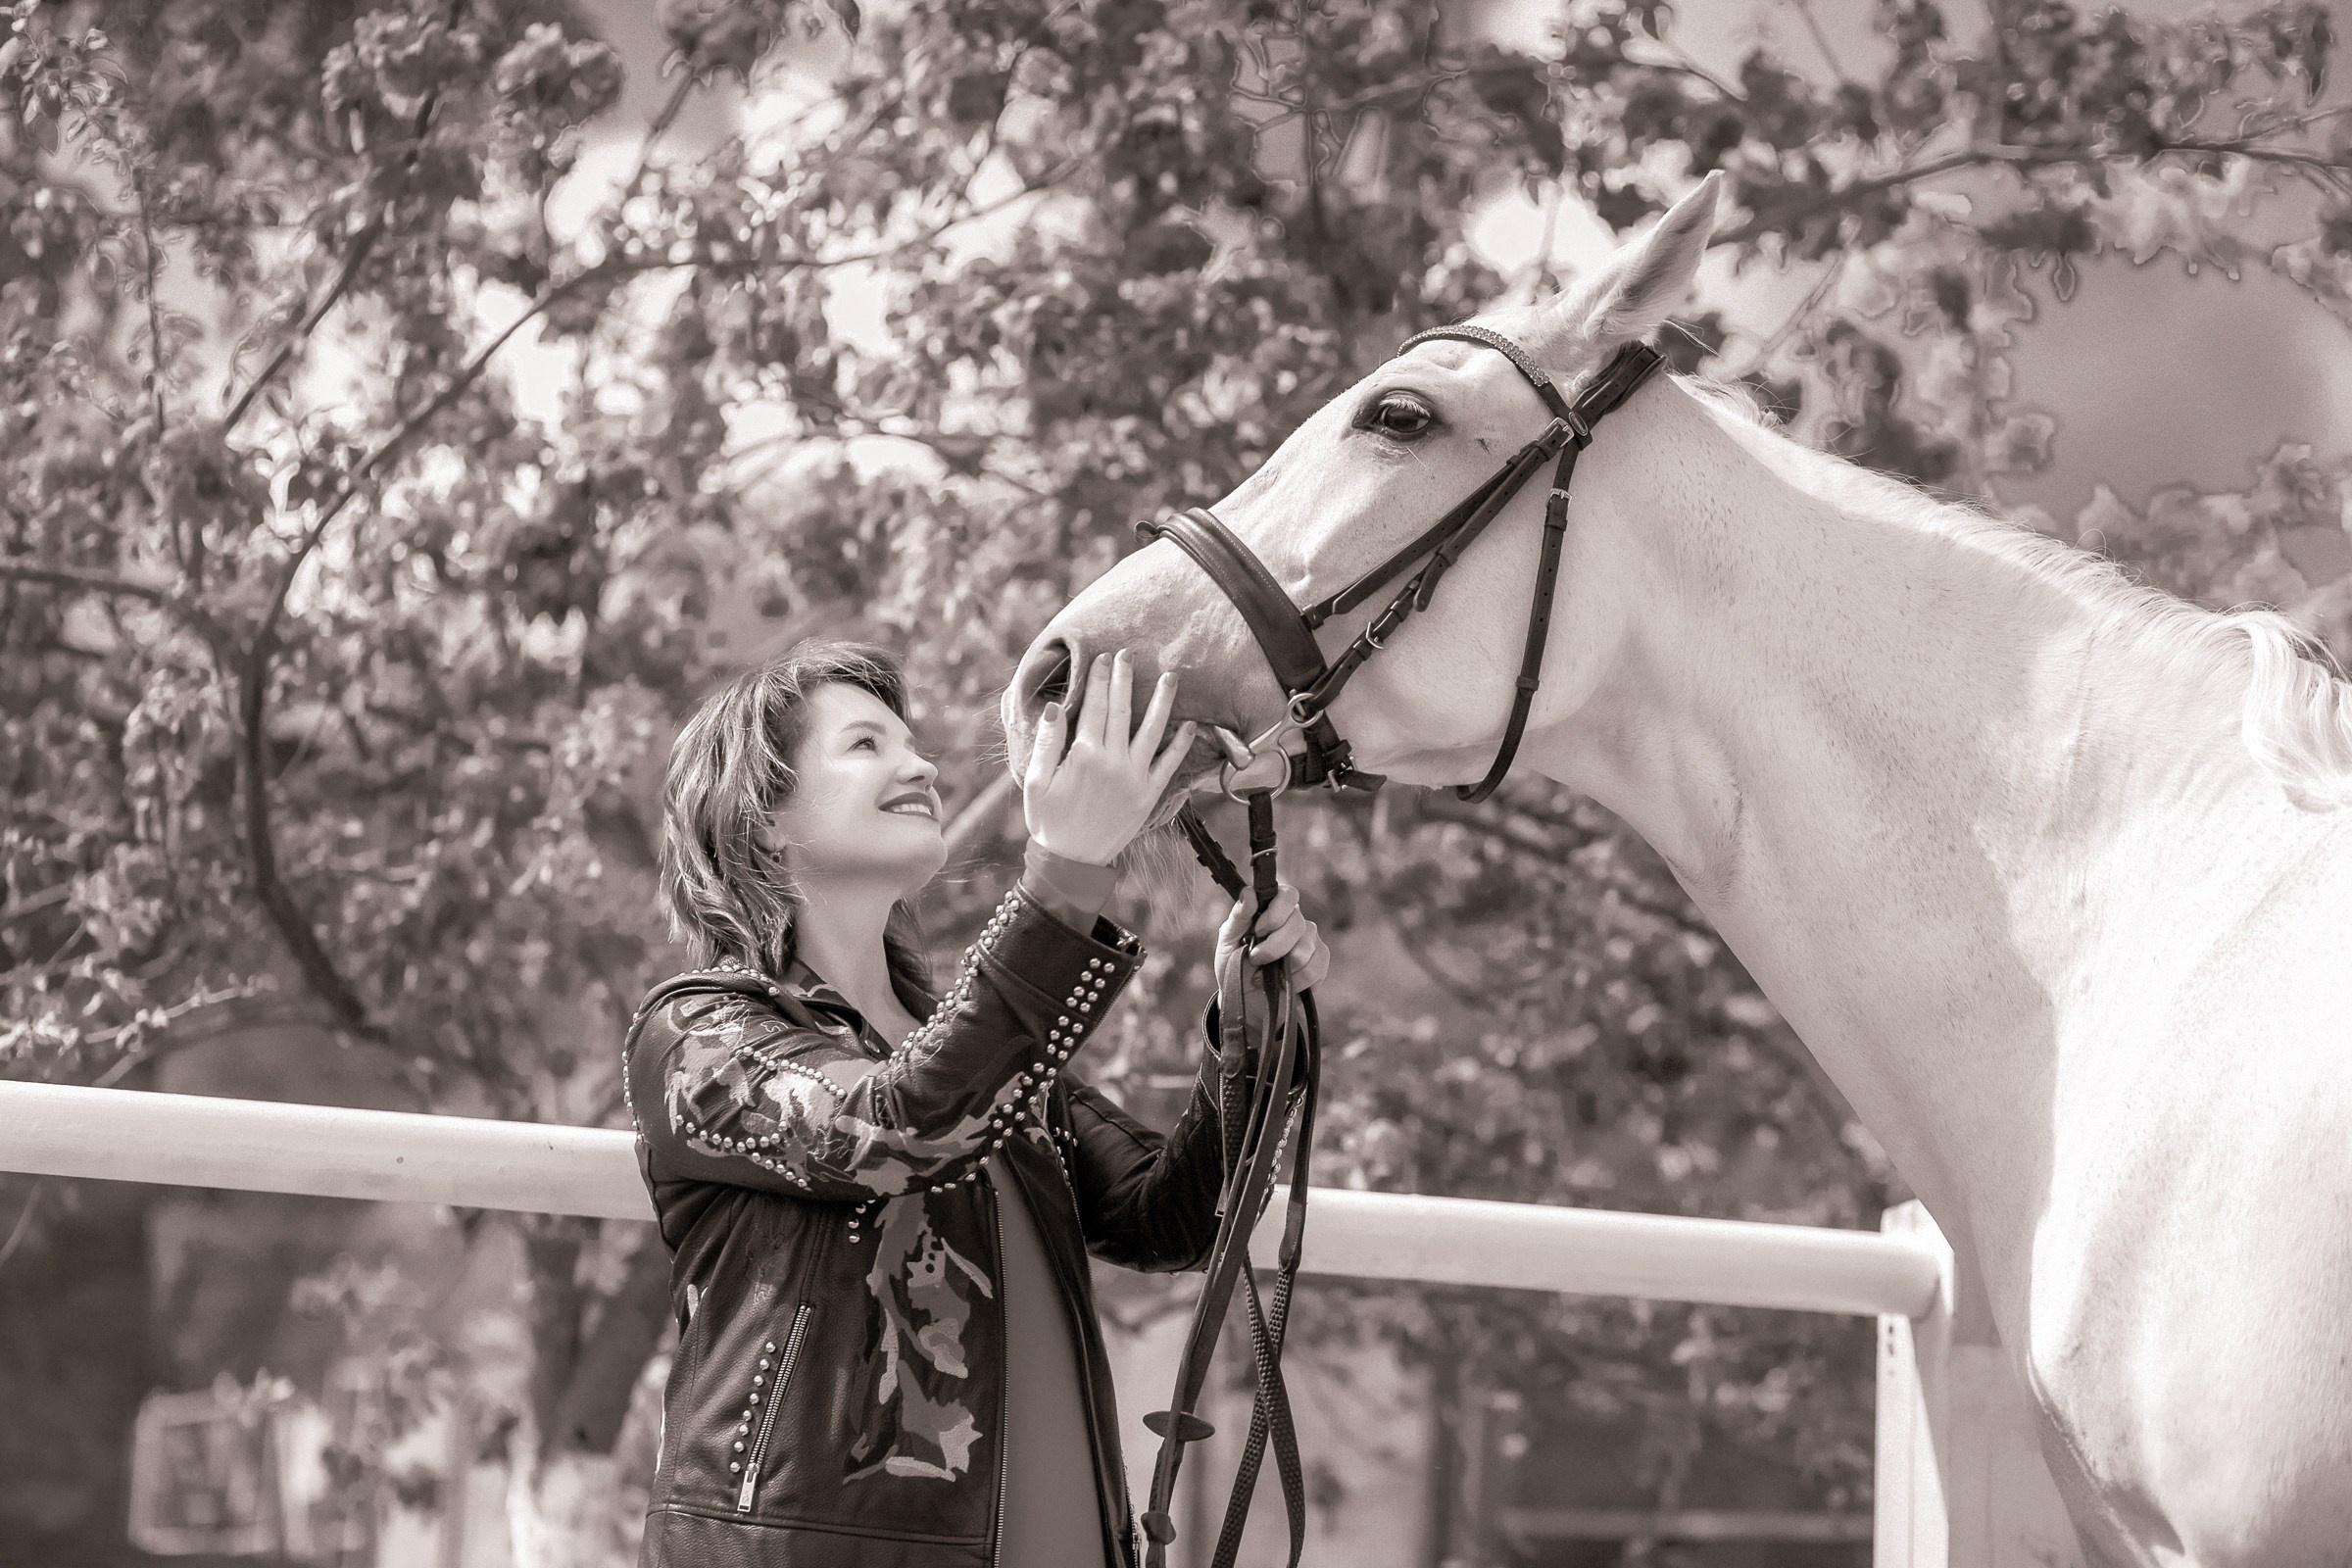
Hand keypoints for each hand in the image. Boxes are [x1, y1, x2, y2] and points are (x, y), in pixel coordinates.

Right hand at [1023, 650, 1196, 865]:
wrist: (1073, 861)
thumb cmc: (1049, 820)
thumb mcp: (1035, 781)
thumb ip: (1048, 742)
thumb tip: (1056, 707)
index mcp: (1084, 756)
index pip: (1095, 707)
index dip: (1099, 680)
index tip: (1103, 658)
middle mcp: (1114, 762)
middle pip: (1122, 711)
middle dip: (1124, 679)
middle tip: (1129, 654)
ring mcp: (1136, 778)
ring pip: (1152, 731)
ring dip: (1162, 702)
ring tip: (1170, 677)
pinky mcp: (1149, 795)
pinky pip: (1170, 765)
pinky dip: (1181, 744)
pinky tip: (1191, 726)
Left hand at [1215, 880, 1328, 990]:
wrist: (1242, 998)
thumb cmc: (1234, 964)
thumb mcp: (1228, 939)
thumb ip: (1239, 915)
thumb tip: (1249, 892)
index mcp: (1274, 910)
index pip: (1289, 895)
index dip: (1276, 913)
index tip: (1258, 931)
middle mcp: (1296, 922)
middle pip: (1297, 924)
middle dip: (1273, 947)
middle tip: (1255, 959)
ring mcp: (1311, 943)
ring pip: (1306, 948)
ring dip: (1281, 967)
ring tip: (1266, 974)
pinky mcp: (1319, 965)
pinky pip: (1315, 968)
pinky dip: (1295, 980)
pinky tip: (1282, 983)